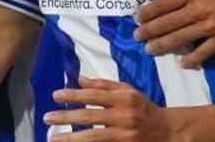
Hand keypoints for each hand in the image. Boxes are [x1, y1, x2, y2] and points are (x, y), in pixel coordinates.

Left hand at [43, 77, 175, 140]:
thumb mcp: (127, 91)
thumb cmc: (143, 108)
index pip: (94, 96)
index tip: (55, 96)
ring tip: (53, 138)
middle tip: (47, 118)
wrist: (167, 132)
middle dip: (66, 118)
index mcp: (124, 98)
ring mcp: (124, 135)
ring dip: (71, 138)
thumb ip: (103, 85)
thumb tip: (79, 79)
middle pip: (90, 117)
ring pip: (93, 137)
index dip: (73, 95)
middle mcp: (124, 116)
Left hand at [134, 0, 214, 65]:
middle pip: (168, 23)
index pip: (164, 3)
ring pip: (181, 39)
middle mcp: (199, 10)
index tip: (138, 17)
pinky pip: (205, 52)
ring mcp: (211, 27)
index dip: (148, 12)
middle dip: (150, 31)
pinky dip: (193, 58)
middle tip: (137, 36)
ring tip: (150, 50)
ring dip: (163, 45)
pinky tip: (184, 63)